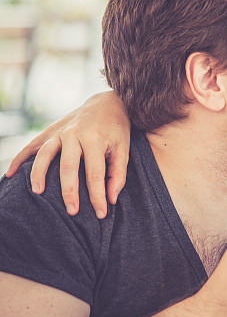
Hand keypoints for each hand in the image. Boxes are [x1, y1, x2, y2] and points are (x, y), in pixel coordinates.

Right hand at [4, 91, 130, 217]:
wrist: (107, 103)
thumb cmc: (117, 130)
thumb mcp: (123, 149)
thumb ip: (118, 174)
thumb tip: (111, 199)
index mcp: (96, 139)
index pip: (95, 173)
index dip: (97, 195)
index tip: (101, 213)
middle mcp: (75, 134)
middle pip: (68, 166)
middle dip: (69, 191)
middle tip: (71, 212)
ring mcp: (60, 131)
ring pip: (45, 154)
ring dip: (39, 174)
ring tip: (37, 193)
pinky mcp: (50, 131)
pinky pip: (31, 146)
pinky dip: (20, 159)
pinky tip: (12, 175)